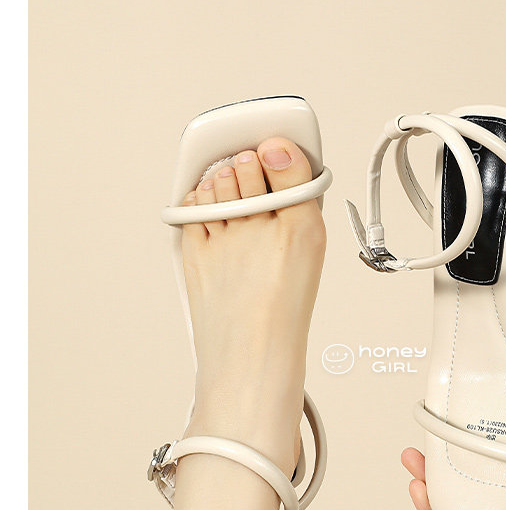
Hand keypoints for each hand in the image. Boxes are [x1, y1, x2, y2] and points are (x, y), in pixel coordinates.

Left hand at [180, 138, 325, 476]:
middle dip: (250, 167)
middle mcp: (263, 227)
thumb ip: (295, 194)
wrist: (252, 358)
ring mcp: (225, 237)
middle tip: (257, 186)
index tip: (279, 153)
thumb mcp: (308, 247)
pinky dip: (200, 204)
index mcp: (301, 227)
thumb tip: (280, 155)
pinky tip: (214, 220)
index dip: (281, 150)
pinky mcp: (195, 249)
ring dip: (224, 183)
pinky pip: (192, 205)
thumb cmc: (281, 312)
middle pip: (249, 166)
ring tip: (235, 206)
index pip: (287, 159)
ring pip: (219, 181)